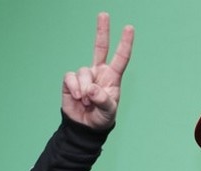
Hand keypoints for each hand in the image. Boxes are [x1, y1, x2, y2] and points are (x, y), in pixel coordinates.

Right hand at [61, 12, 133, 129]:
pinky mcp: (71, 80)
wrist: (85, 127)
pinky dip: (74, 88)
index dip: (125, 43)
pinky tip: (77, 98)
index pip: (121, 57)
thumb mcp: (108, 112)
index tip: (129, 28)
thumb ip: (103, 100)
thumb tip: (91, 89)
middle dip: (102, 31)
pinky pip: (71, 77)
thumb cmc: (102, 118)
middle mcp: (99, 72)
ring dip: (85, 89)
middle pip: (100, 47)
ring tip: (87, 101)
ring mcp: (85, 75)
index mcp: (113, 77)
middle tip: (104, 14)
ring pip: (83, 71)